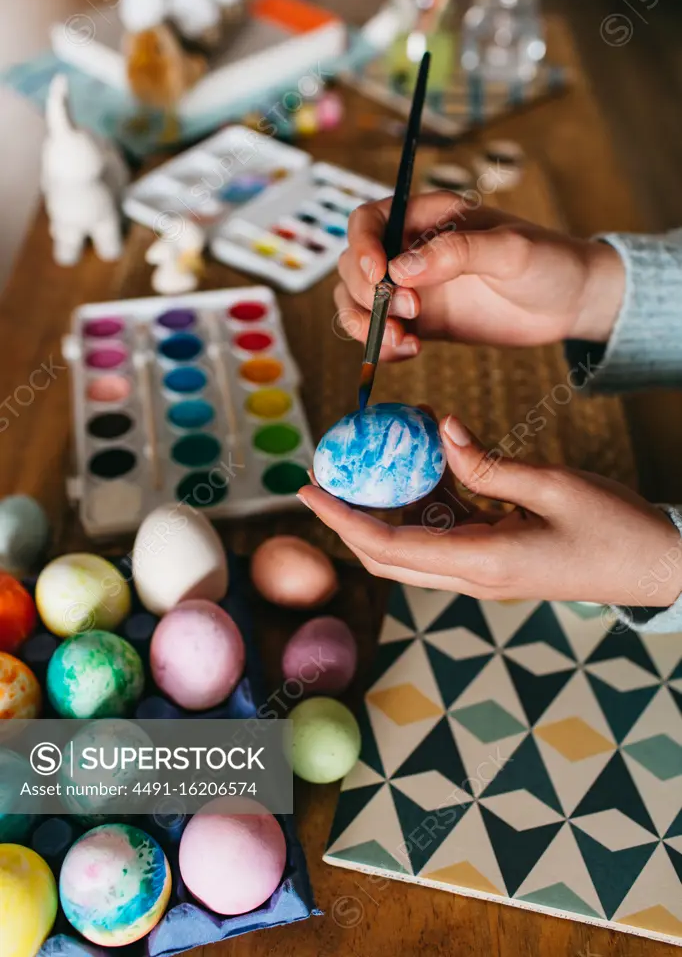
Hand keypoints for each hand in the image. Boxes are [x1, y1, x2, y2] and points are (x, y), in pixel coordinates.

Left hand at [298, 416, 681, 608]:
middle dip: (350, 517)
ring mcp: (484, 572)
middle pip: (389, 553)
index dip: (341, 520)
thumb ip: (488, 463)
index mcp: (483, 562)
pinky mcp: (497, 560)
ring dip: (392, 502)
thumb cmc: (615, 529)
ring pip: (414, 542)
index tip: (306, 491)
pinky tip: (430, 458)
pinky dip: (429, 499)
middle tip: (326, 475)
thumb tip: (441, 432)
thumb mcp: (553, 485)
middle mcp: (474, 575)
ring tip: (383, 451)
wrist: (657, 567)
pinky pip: (446, 532)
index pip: (388, 547)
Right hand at [335, 192, 624, 358]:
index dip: (362, 247)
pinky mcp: (420, 321)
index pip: (369, 221)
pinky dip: (381, 345)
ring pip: (357, 301)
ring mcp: (413, 286)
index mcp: (429, 216)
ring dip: (365, 324)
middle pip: (354, 265)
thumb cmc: (548, 261)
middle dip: (366, 294)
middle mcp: (412, 248)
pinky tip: (407, 352)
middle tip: (408, 314)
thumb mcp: (510, 250)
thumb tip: (401, 269)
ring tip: (402, 342)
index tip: (379, 277)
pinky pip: (380, 331)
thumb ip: (456, 254)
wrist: (571, 302)